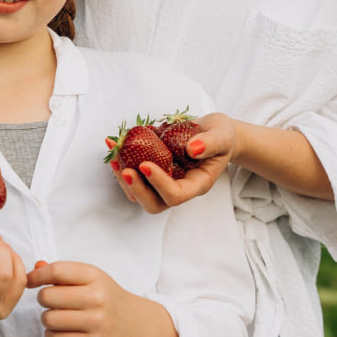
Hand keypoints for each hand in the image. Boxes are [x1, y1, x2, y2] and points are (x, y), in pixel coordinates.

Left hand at [26, 262, 177, 336]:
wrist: (138, 323)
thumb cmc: (109, 297)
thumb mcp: (91, 278)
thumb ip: (63, 272)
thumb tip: (35, 267)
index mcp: (95, 276)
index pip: (56, 271)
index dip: (37, 276)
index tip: (31, 281)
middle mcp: (97, 297)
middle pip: (48, 296)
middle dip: (44, 299)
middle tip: (52, 302)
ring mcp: (96, 322)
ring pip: (49, 319)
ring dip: (47, 318)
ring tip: (58, 317)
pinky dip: (52, 334)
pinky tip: (62, 330)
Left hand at [107, 112, 234, 214]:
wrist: (213, 133)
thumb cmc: (221, 136)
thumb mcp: (222, 135)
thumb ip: (211, 143)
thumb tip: (192, 149)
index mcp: (196, 184)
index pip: (176, 195)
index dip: (159, 183)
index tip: (145, 164)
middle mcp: (178, 187)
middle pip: (154, 204)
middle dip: (137, 190)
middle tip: (124, 170)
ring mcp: (163, 181)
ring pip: (139, 193)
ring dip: (123, 178)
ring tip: (114, 154)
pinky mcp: (152, 171)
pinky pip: (134, 175)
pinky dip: (121, 162)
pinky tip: (114, 145)